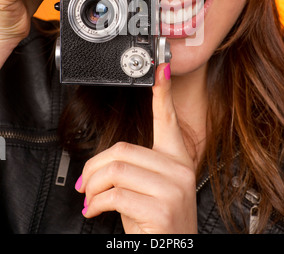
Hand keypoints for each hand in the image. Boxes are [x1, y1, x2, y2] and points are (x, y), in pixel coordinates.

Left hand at [75, 63, 197, 233]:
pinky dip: (96, 203)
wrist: (173, 251)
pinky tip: (95, 210)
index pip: (168, 119)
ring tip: (90, 199)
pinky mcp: (162, 209)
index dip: (163, 92)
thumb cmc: (157, 222)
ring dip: (92, 187)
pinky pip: (115, 194)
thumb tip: (99, 164)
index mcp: (177, 159)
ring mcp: (173, 189)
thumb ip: (132, 168)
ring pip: (116, 170)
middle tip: (84, 185)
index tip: (161, 68)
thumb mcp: (148, 189)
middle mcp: (179, 170)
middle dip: (93, 169)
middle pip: (122, 150)